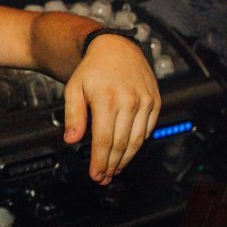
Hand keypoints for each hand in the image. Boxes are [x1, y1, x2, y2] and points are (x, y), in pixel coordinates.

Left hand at [62, 35, 160, 183]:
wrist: (116, 48)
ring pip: (137, 140)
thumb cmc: (92, 70)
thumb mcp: (73, 89)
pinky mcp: (154, 102)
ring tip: (114, 170)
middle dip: (111, 165)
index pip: (104, 140)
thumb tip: (72, 140)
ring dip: (126, 159)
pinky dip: (137, 144)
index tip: (95, 174)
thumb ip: (73, 116)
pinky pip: (147, 130)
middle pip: (121, 144)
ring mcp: (145, 102)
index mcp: (107, 99)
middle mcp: (129, 101)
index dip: (100, 161)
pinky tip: (126, 152)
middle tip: (103, 178)